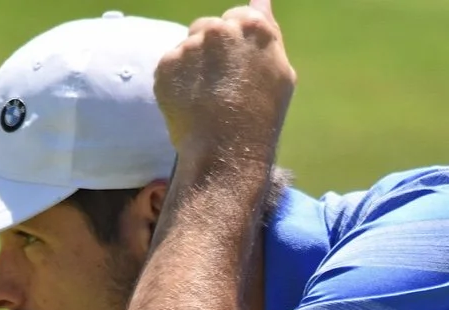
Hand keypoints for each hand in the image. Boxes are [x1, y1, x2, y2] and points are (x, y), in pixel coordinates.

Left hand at [154, 1, 295, 163]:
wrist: (227, 154)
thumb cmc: (262, 118)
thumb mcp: (281, 73)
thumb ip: (268, 31)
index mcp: (253, 26)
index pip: (239, 17)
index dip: (238, 46)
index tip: (239, 70)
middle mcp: (220, 29)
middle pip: (210, 28)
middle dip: (213, 51)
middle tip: (222, 88)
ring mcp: (191, 46)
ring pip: (189, 46)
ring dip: (194, 65)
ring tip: (206, 99)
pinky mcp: (167, 64)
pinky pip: (171, 66)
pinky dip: (177, 83)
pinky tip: (191, 104)